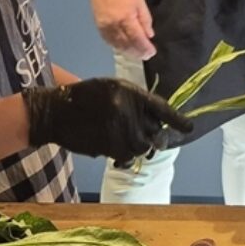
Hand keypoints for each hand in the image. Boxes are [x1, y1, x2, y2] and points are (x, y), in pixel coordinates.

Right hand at [23, 79, 191, 160]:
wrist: (55, 111)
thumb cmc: (85, 96)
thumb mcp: (112, 89)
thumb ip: (135, 101)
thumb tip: (157, 120)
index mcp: (129, 92)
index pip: (161, 108)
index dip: (177, 120)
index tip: (189, 128)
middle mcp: (126, 111)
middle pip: (154, 132)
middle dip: (156, 138)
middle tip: (151, 139)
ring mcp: (116, 130)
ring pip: (142, 147)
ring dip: (139, 148)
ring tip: (128, 141)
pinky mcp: (107, 146)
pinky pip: (126, 157)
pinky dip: (125, 156)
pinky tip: (117, 148)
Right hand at [82, 0, 155, 57]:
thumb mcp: (140, 2)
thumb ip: (145, 20)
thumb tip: (149, 36)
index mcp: (126, 18)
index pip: (137, 39)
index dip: (145, 48)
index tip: (152, 52)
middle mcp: (114, 26)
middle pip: (127, 46)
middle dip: (138, 53)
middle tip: (146, 55)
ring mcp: (105, 28)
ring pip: (118, 46)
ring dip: (128, 52)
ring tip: (137, 54)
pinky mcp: (99, 28)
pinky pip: (109, 42)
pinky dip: (118, 47)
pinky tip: (125, 48)